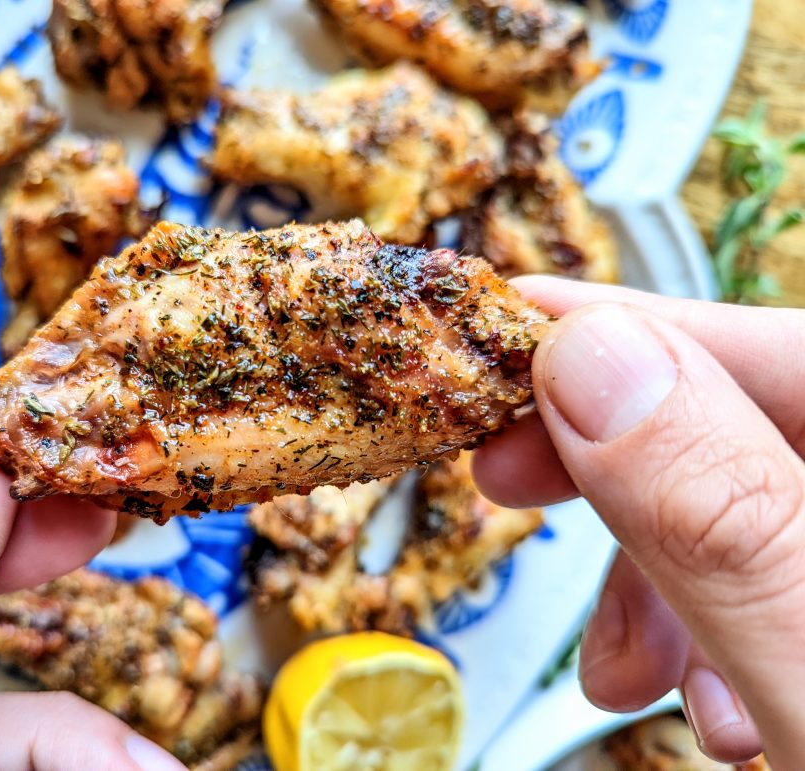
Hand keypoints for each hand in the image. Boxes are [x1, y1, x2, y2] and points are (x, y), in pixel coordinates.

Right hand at [474, 277, 804, 767]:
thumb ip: (728, 525)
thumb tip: (595, 361)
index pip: (778, 349)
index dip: (628, 328)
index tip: (505, 325)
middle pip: (755, 415)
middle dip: (617, 452)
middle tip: (508, 475)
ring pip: (748, 500)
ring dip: (656, 567)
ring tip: (626, 669)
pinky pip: (764, 572)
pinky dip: (703, 622)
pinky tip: (700, 701)